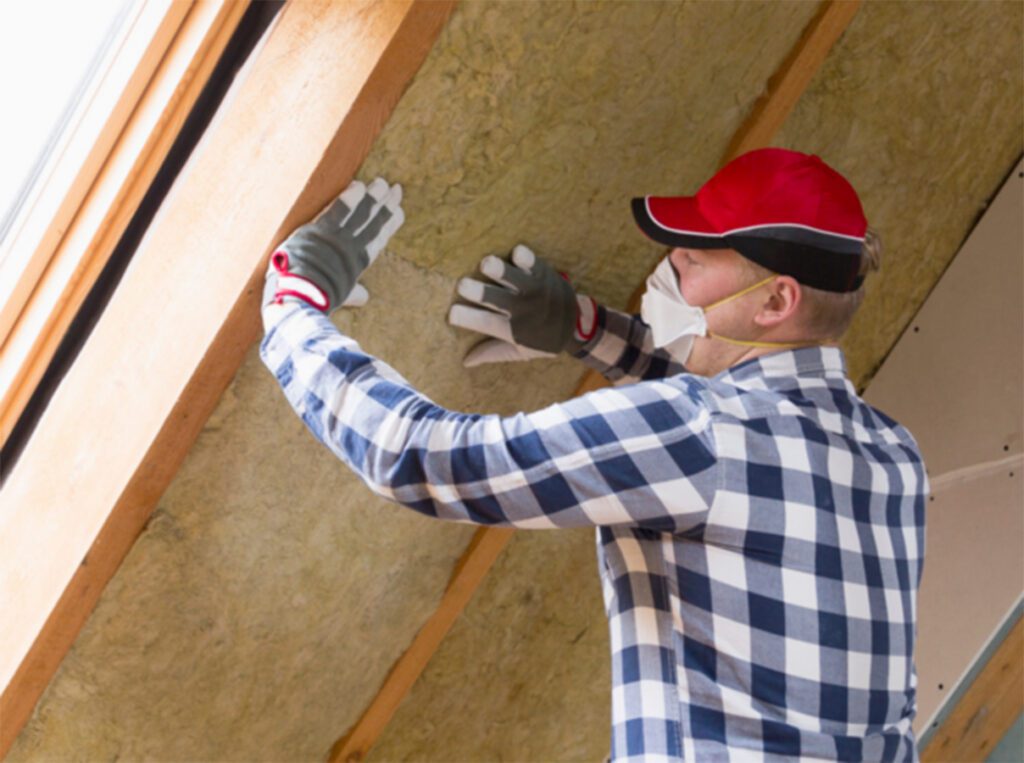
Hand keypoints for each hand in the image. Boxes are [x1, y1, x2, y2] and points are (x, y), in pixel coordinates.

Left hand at [264, 177, 403, 312]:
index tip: (399, 212)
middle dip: (385, 205)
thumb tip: (364, 297)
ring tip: (382, 183)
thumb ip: (352, 294)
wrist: (301, 298)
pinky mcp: (320, 231)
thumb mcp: (340, 296)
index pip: (378, 240)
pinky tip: (359, 185)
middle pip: (373, 223)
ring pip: (359, 214)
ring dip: (372, 198)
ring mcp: (337, 239)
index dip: (390, 224)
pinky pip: (337, 211)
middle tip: (396, 189)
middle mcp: (351, 249)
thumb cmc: (318, 299)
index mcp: (357, 264)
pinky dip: (348, 199)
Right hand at [448, 245, 596, 366]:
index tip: (452, 313)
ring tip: (487, 263)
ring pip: (517, 279)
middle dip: (481, 292)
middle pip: (499, 300)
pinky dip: (526, 258)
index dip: (470, 319)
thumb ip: (492, 353)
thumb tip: (465, 361)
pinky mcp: (542, 273)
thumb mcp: (520, 351)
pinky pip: (534, 263)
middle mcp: (524, 309)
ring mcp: (535, 290)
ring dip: (502, 271)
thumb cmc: (541, 338)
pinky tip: (516, 253)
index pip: (488, 324)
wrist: (576, 323)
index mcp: (515, 330)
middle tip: (462, 285)